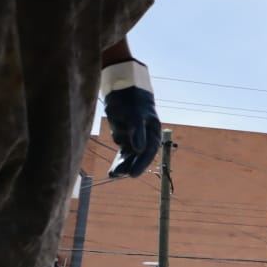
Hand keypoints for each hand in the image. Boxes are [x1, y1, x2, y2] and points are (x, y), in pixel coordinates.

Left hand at [104, 61, 160, 178]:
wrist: (123, 92)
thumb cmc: (132, 102)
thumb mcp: (136, 115)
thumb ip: (138, 132)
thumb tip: (139, 150)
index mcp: (153, 133)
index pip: (148, 151)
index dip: (141, 163)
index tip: (133, 174)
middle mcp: (145, 138)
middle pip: (139, 156)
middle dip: (130, 166)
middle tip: (122, 175)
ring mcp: (135, 139)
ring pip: (129, 156)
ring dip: (122, 166)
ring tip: (113, 175)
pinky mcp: (124, 138)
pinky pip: (122, 153)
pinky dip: (118, 161)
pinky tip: (112, 172)